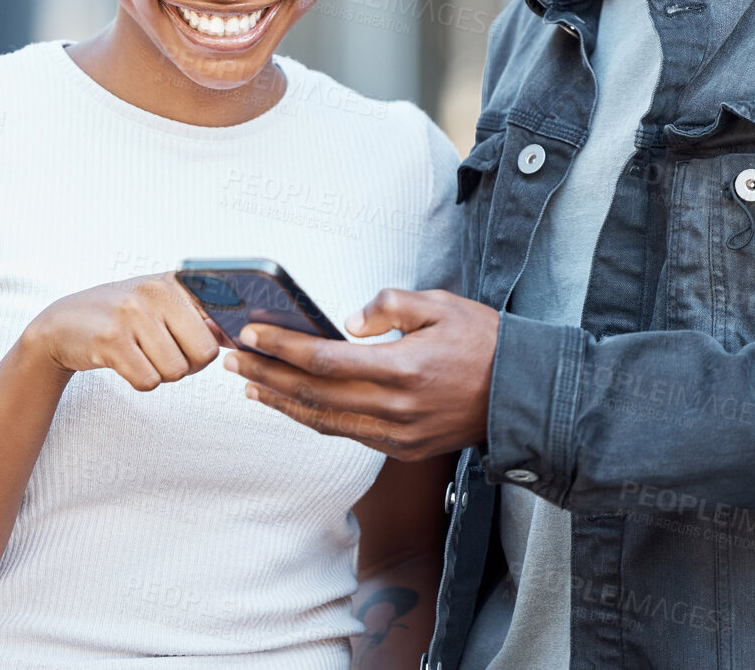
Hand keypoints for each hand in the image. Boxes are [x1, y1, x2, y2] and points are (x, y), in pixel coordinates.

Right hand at [21, 274, 232, 391]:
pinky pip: (149, 381)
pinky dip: (140, 381)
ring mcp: (132, 314)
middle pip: (204, 353)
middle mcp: (155, 292)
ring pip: (176, 370)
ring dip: (161, 373)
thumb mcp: (160, 303)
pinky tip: (125, 362)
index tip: (218, 347)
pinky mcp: (110, 340)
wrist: (61, 325)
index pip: (222, 319)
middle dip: (189, 364)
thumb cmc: (120, 317)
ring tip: (141, 355)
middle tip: (164, 355)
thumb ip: (199, 316)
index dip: (220, 342)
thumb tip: (241, 338)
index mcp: (174, 281)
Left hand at [224, 289, 499, 460]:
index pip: (324, 360)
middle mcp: (396, 409)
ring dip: (280, 402)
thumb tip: (347, 322)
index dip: (282, 347)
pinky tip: (291, 404)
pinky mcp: (402, 449)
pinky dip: (312, 418)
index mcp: (403, 369)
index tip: (251, 333)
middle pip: (313, 394)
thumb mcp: (440, 304)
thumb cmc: (483, 342)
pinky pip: (346, 434)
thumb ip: (390, 305)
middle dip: (266, 375)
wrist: (522, 394)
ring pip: (324, 421)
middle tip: (231, 357)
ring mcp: (398, 435)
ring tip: (249, 383)